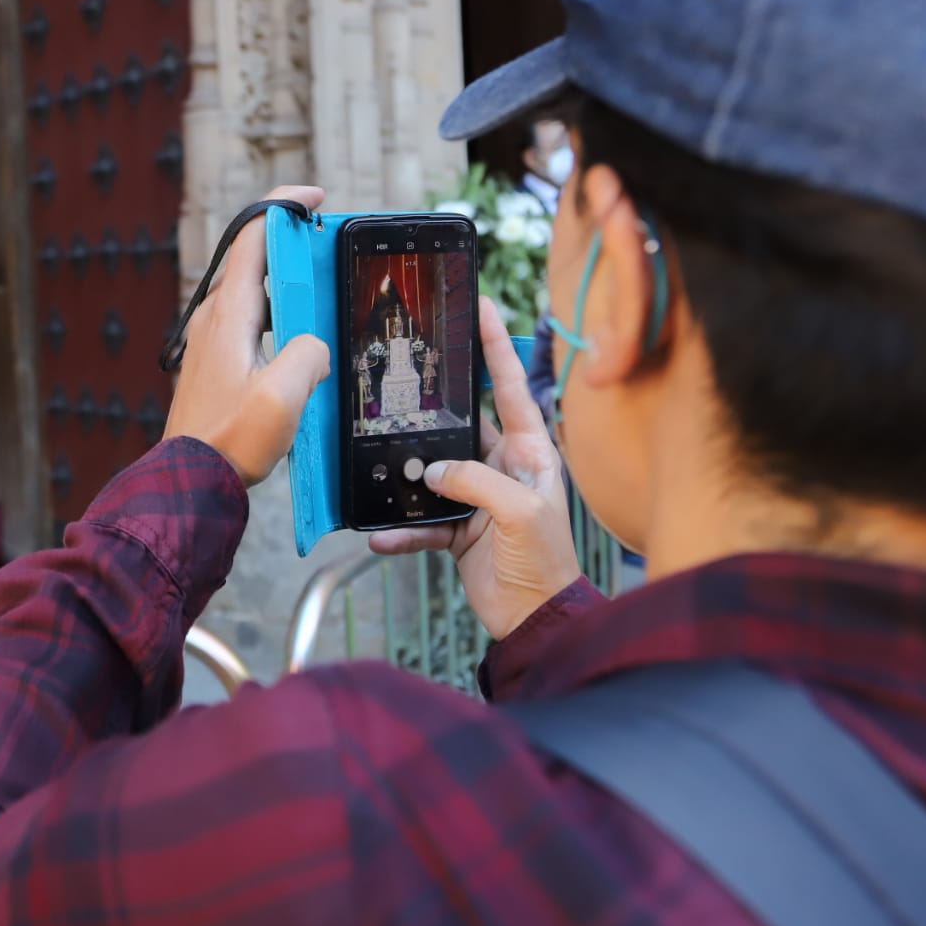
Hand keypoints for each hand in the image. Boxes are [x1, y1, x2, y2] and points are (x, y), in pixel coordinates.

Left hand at [164, 186, 331, 485]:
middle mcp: (215, 317)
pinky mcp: (217, 360)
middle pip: (256, 259)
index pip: (252, 235)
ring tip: (325, 302)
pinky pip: (253, 320)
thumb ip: (308, 357)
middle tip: (332, 257)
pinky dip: (281, 316)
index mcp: (229, 313)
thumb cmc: (229, 441)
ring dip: (291, 288)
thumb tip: (314, 348)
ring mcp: (212, 338)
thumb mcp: (282, 398)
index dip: (283, 206)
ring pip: (256, 292)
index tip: (315, 200)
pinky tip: (303, 342)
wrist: (191, 479)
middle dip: (296, 249)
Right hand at [368, 297, 578, 638]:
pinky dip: (401, 530)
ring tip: (381, 474)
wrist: (536, 621)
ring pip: (433, 472)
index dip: (495, 345)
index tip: (479, 305)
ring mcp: (479, 497)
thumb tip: (433, 471)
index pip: (509, 386)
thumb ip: (476, 481)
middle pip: (462, 424)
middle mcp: (504, 467)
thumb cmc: (545, 564)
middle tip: (402, 379)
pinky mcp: (458, 529)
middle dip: (432, 410)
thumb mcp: (518, 513)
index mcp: (531, 452)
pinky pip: (421, 521)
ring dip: (407, 478)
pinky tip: (381, 536)